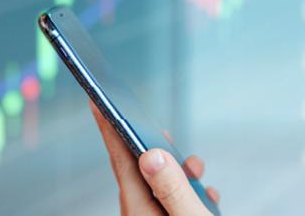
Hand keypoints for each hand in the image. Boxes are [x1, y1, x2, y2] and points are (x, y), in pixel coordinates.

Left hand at [89, 101, 219, 215]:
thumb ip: (172, 188)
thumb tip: (152, 155)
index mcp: (140, 210)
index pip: (122, 160)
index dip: (110, 128)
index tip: (98, 101)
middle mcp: (141, 214)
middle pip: (136, 170)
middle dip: (143, 141)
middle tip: (139, 115)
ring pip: (158, 186)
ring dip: (176, 170)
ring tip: (195, 165)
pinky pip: (172, 202)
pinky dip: (188, 191)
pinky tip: (207, 193)